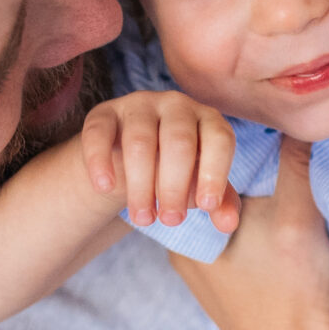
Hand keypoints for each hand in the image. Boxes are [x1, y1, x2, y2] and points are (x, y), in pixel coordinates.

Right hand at [80, 92, 240, 232]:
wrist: (130, 158)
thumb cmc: (177, 171)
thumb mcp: (200, 185)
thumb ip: (219, 202)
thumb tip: (228, 224)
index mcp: (208, 119)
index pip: (219, 139)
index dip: (215, 172)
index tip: (206, 207)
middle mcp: (176, 105)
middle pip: (178, 142)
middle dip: (174, 186)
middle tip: (170, 221)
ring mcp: (139, 105)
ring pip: (140, 141)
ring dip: (140, 185)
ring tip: (143, 218)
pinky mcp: (104, 113)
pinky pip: (100, 132)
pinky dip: (100, 161)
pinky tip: (105, 187)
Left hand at [167, 141, 328, 329]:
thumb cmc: (291, 291)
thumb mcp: (298, 215)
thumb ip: (295, 162)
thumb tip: (299, 117)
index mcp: (186, 228)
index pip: (193, 166)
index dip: (223, 146)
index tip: (256, 139)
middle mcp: (181, 249)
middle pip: (204, 190)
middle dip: (234, 173)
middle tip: (271, 163)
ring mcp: (199, 271)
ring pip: (216, 217)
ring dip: (245, 203)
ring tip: (278, 198)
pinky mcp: (220, 288)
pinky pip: (228, 242)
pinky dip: (248, 229)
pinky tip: (276, 232)